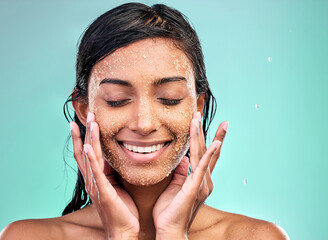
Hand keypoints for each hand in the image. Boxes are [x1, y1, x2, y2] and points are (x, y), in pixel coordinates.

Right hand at [70, 112, 138, 238]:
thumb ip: (113, 172)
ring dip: (88, 138)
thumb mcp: (117, 186)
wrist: (124, 230)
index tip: (85, 121)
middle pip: (85, 151)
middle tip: (87, 114)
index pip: (87, 153)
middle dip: (85, 132)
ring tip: (89, 122)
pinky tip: (88, 145)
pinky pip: (95, 171)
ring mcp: (96, 185)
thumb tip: (115, 158)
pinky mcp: (103, 191)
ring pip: (89, 157)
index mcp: (96, 178)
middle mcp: (92, 180)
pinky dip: (90, 158)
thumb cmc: (122, 210)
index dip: (84, 137)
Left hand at [152, 112, 227, 238]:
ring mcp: (201, 183)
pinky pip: (202, 167)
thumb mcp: (176, 187)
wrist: (170, 230)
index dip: (202, 136)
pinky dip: (210, 154)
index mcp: (198, 179)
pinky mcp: (195, 187)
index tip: (198, 121)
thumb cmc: (170, 211)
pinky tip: (215, 143)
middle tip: (199, 111)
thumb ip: (181, 173)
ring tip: (197, 117)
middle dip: (203, 129)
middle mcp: (204, 180)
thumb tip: (184, 159)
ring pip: (202, 153)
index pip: (202, 153)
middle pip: (206, 149)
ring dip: (200, 134)